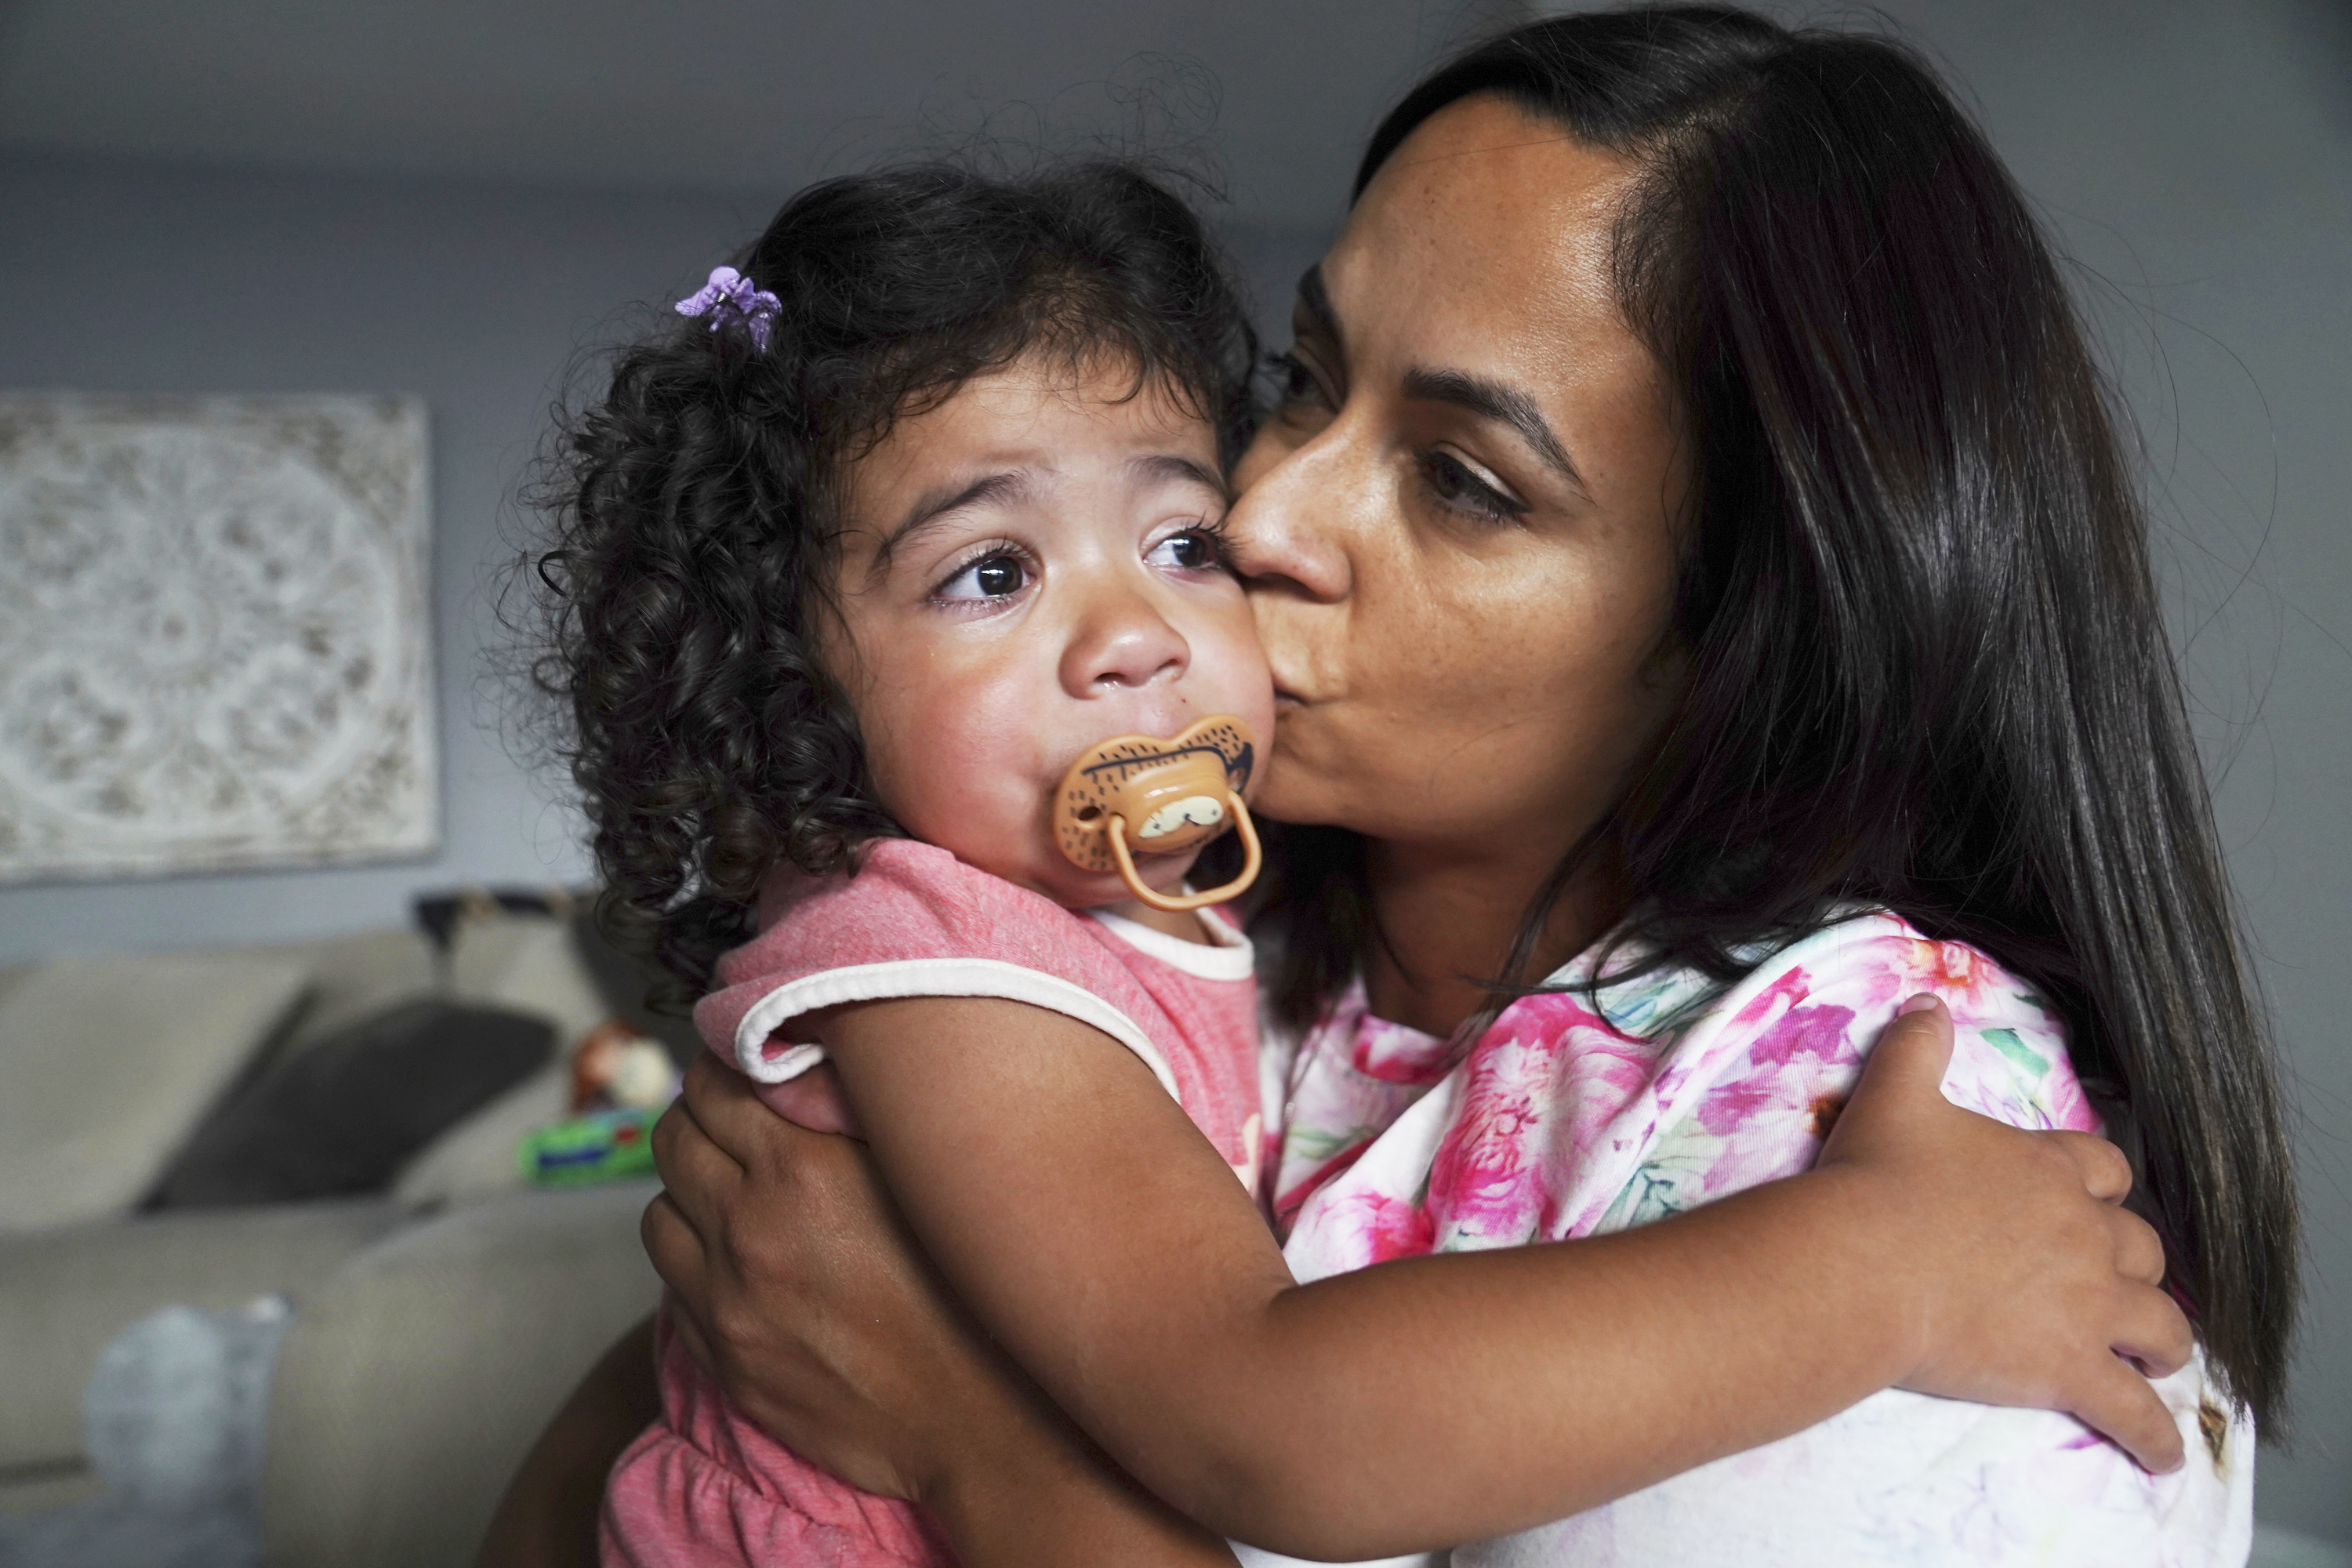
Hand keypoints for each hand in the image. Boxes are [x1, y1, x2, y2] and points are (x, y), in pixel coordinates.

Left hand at [640, 1054, 1241, 1565]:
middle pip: (673, 1136)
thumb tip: (815, 1059)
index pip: (713, 1080)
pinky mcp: (724, 1359)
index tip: (749, 1065)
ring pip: (658, 1211)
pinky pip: (671, 1287)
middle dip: (701, 1117)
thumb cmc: (982, 1293)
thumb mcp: (928, 1173)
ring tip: (737, 1193)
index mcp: (800, 1169)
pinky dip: (694, 1261)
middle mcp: (748, 1230)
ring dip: (690, 1190)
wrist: (992, 1425)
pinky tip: (743, 1262)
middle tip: (739, 1120)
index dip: (728, 1062)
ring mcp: (727, 1301)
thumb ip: (860, 1112)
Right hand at [1818, 997, 2192, 1472]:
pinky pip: (2134, 1410)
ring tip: (2158, 1357)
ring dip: (2163, 1339)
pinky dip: (2155, 1434)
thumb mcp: (1893, 1095)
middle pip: (2142, 1247)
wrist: (1861, 1261)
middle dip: (2136, 1264)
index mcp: (2046, 1170)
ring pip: (2160, 1323)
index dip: (2101, 1186)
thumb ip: (1916, 1046)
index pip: (2105, 1171)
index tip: (2091, 1199)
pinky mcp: (2069, 1368)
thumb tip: (1925, 1003)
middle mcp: (2081, 1234)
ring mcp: (2083, 1304)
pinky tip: (2161, 1451)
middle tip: (2118, 1283)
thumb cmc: (1874, 1178)